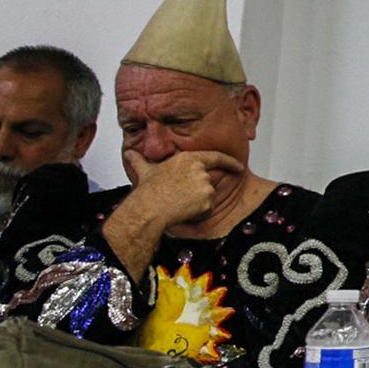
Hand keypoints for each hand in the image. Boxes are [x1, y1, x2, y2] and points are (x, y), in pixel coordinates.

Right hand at [121, 148, 241, 230]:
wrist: (149, 209)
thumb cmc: (147, 191)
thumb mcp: (145, 171)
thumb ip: (140, 160)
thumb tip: (129, 153)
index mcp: (189, 159)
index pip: (217, 157)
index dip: (230, 161)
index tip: (239, 166)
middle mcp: (200, 170)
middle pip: (208, 181)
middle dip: (200, 189)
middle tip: (184, 196)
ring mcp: (206, 186)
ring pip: (207, 196)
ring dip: (197, 202)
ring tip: (178, 203)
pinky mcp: (208, 202)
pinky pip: (207, 210)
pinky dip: (198, 213)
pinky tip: (184, 212)